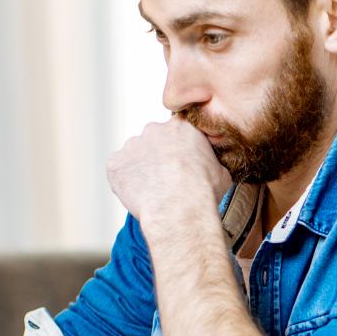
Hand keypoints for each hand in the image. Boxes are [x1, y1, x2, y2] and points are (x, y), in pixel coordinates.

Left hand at [106, 119, 230, 224]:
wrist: (179, 208)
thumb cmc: (202, 192)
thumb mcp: (221, 173)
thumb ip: (210, 163)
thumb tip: (213, 170)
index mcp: (181, 127)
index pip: (176, 131)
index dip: (178, 149)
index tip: (180, 163)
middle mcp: (154, 130)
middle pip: (153, 141)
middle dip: (157, 158)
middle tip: (166, 180)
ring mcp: (132, 145)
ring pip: (134, 156)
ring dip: (140, 169)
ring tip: (153, 192)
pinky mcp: (115, 163)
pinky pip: (118, 171)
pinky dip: (124, 182)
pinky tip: (139, 196)